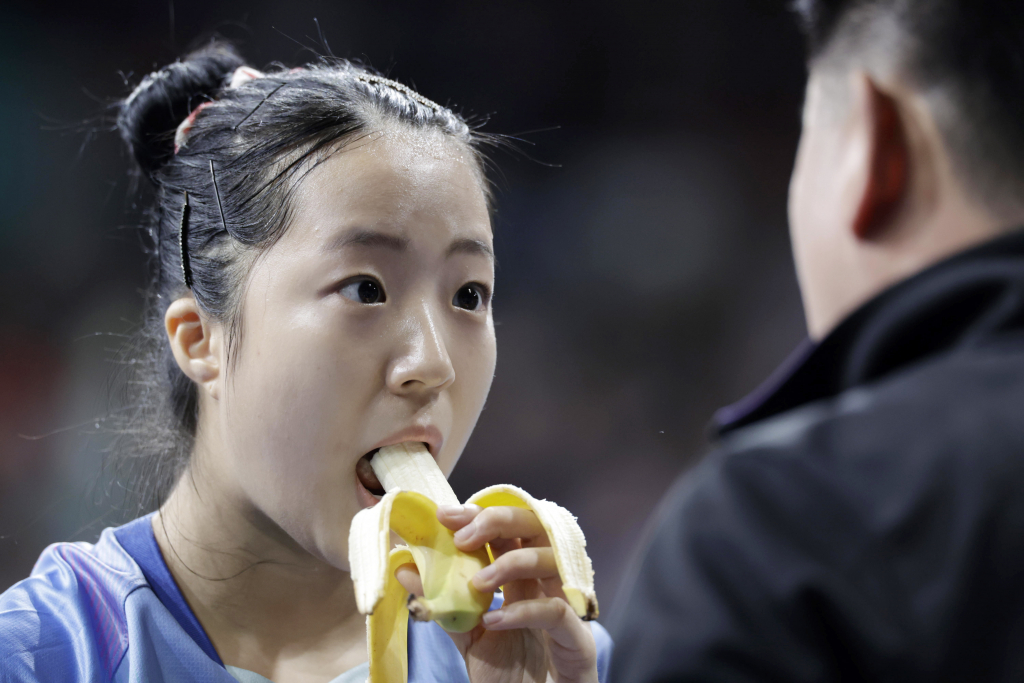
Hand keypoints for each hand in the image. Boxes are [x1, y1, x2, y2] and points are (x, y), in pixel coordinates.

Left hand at [395, 504, 598, 682]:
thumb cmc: (508, 671)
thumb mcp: (467, 633)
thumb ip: (441, 602)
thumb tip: (402, 568)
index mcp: (523, 576)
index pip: (507, 529)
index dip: (478, 515)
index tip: (445, 515)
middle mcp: (546, 582)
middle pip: (536, 526)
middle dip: (498, 521)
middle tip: (463, 537)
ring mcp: (566, 605)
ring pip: (550, 558)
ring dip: (510, 563)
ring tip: (478, 584)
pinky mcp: (576, 637)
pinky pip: (555, 610)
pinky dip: (522, 611)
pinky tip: (494, 621)